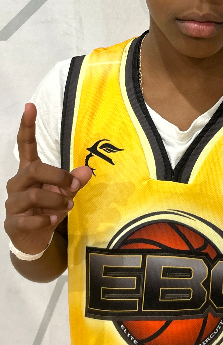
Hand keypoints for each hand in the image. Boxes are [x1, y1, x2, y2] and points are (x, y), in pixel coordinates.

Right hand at [4, 103, 91, 254]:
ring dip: (57, 200)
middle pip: (35, 169)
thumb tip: (87, 171)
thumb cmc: (48, 207)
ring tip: (67, 207)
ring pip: (35, 194)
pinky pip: (30, 218)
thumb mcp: (65, 192)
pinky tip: (53, 220)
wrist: (34, 238)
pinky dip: (47, 219)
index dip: (27, 126)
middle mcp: (18, 182)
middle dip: (59, 177)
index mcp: (29, 170)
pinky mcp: (12, 222)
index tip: (30, 106)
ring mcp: (12, 203)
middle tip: (74, 188)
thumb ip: (75, 181)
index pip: (25, 144)